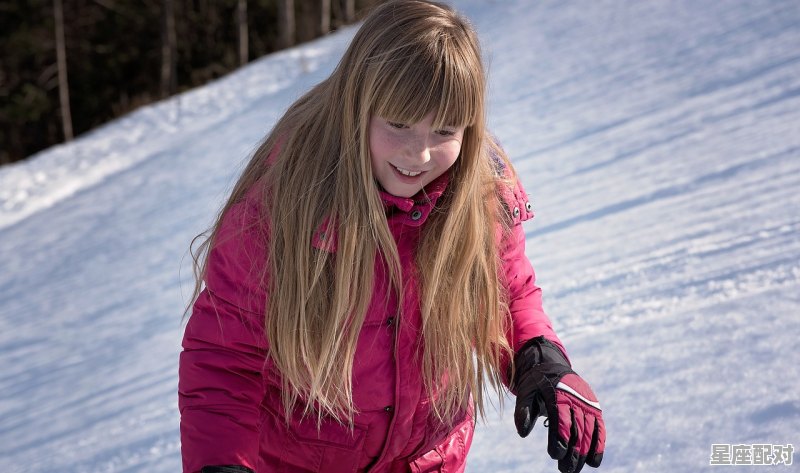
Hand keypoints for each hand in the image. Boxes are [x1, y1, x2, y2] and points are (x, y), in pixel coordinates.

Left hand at [511, 336, 604, 472]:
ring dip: (584, 452)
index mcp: (558, 393)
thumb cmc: (536, 383)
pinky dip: (598, 445)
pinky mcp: (594, 408)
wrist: (552, 365)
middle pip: (577, 429)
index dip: (560, 438)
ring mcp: (587, 403)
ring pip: (589, 431)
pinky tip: (594, 462)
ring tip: (575, 469)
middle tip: (565, 469)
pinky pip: (599, 428)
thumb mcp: (525, 392)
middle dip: (573, 451)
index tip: (555, 455)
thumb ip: (523, 411)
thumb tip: (523, 433)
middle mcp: (576, 398)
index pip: (561, 419)